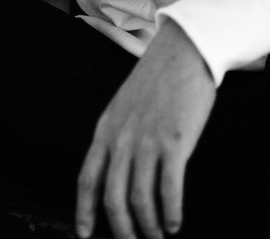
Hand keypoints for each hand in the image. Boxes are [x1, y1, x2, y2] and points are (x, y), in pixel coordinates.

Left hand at [76, 18, 215, 238]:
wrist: (185, 50)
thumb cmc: (159, 78)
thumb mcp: (124, 105)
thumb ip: (117, 136)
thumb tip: (117, 172)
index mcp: (106, 129)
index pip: (87, 179)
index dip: (84, 212)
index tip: (85, 235)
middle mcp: (122, 138)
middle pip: (113, 199)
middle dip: (122, 230)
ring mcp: (148, 141)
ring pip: (140, 200)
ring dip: (149, 226)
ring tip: (158, 235)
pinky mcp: (175, 141)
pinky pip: (169, 190)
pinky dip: (171, 213)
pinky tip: (175, 222)